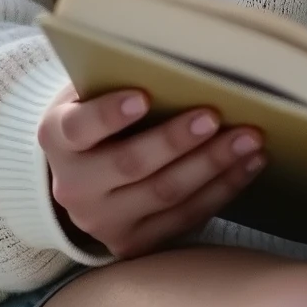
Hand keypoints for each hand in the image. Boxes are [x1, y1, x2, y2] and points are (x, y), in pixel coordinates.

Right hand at [38, 85, 266, 258]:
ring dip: (212, 165)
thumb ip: (120, 79)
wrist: (83, 173)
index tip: (144, 97)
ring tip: (248, 139)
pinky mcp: (133, 244)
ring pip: (165, 195)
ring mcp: (102, 223)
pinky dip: (222, 190)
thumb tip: (184, 62)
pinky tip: (248, 164)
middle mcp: (73, 188)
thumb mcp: (94, 93)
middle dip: (177, 140)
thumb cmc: (101, 116)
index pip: (80, 128)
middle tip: (215, 116)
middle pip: (130, 165)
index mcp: (57, 138)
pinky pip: (185, 218)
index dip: (110, 115)